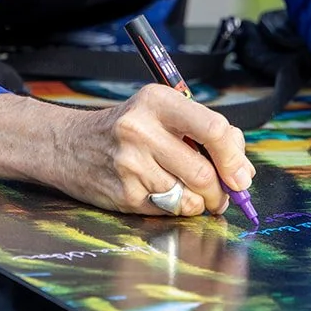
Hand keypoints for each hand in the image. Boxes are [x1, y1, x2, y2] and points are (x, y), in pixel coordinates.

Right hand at [0, 88, 254, 216]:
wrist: (67, 145)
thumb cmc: (128, 129)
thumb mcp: (162, 112)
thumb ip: (205, 132)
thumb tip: (243, 171)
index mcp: (157, 100)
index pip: (214, 130)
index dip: (235, 158)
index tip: (241, 176)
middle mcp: (141, 129)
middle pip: (203, 171)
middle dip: (221, 189)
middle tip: (223, 193)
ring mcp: (129, 164)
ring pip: (188, 195)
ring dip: (201, 202)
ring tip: (196, 194)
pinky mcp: (123, 193)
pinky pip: (169, 210)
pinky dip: (179, 209)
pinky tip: (168, 196)